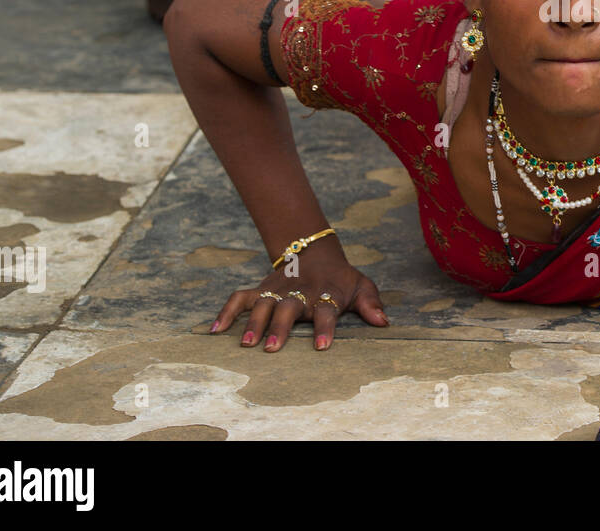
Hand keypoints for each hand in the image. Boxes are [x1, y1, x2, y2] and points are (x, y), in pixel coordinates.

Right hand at [209, 249, 388, 351]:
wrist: (315, 251)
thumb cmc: (341, 279)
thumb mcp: (361, 286)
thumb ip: (371, 303)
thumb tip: (384, 322)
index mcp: (325, 295)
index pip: (327, 311)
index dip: (325, 328)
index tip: (322, 347)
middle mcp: (299, 293)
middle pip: (289, 309)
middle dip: (280, 328)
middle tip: (273, 349)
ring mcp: (278, 291)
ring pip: (263, 304)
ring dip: (253, 322)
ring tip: (245, 344)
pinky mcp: (261, 289)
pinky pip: (240, 298)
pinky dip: (226, 311)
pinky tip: (215, 331)